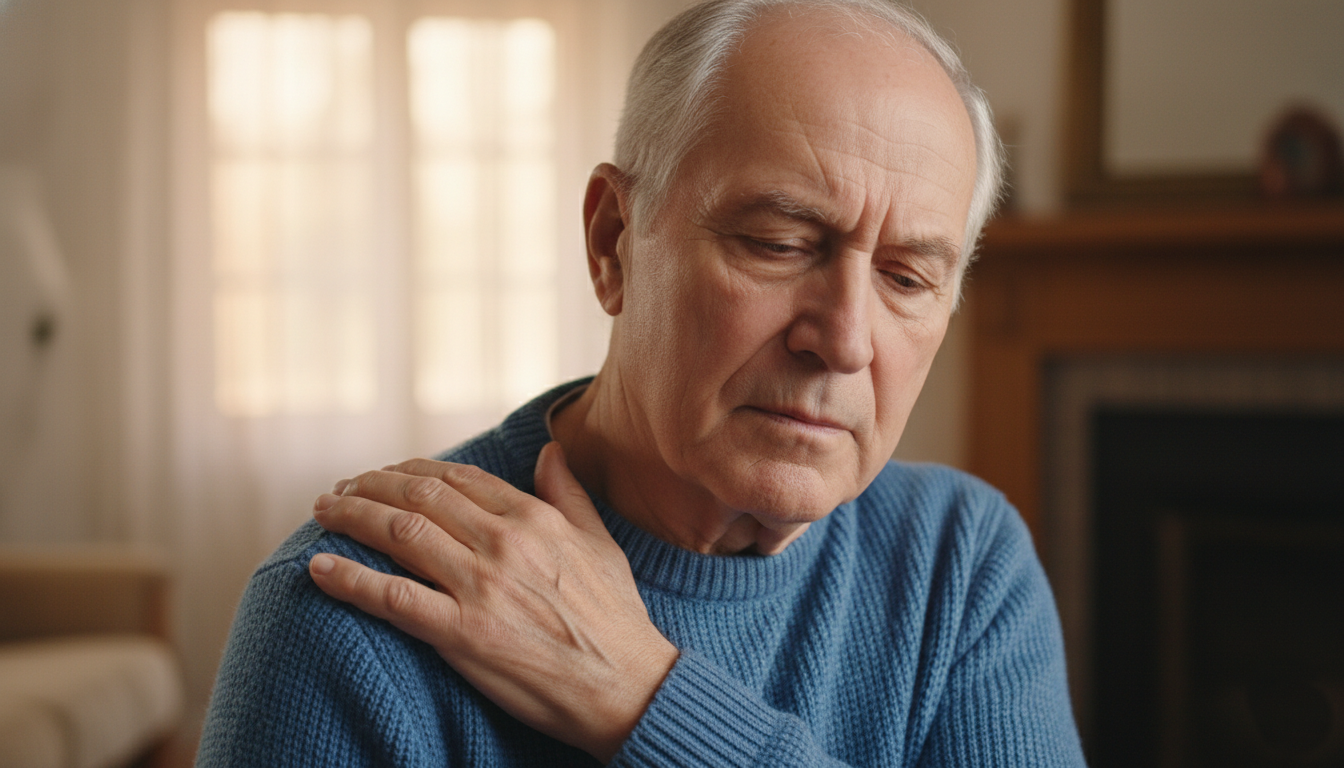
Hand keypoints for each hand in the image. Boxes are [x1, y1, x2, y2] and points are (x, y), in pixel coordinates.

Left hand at [307, 442, 677, 762]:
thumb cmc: (616, 619)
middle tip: (339, 490)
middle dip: (369, 486)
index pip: (456, 479)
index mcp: (534, 518)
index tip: (383, 473)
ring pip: (399, 534)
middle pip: (418, 497)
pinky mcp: (462, 633)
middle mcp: (502, 543)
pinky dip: (350, 579)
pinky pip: (392, 598)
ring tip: (324, 514)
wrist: (627, 685)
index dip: (410, 471)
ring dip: (351, 518)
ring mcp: (480, 587)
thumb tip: (549, 450)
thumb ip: (568, 493)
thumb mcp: (600, 543)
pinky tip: (320, 569)